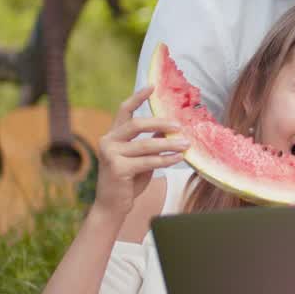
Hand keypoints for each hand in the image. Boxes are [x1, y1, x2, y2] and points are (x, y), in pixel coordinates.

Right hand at [92, 86, 188, 221]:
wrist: (112, 206)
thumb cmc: (128, 180)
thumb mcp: (140, 157)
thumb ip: (150, 141)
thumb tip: (169, 128)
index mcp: (113, 135)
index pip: (124, 110)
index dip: (138, 97)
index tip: (153, 87)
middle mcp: (108, 141)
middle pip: (137, 124)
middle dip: (160, 123)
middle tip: (180, 125)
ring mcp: (110, 154)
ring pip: (145, 144)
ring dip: (169, 144)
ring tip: (186, 144)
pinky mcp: (117, 169)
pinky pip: (147, 161)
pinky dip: (165, 159)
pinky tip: (178, 158)